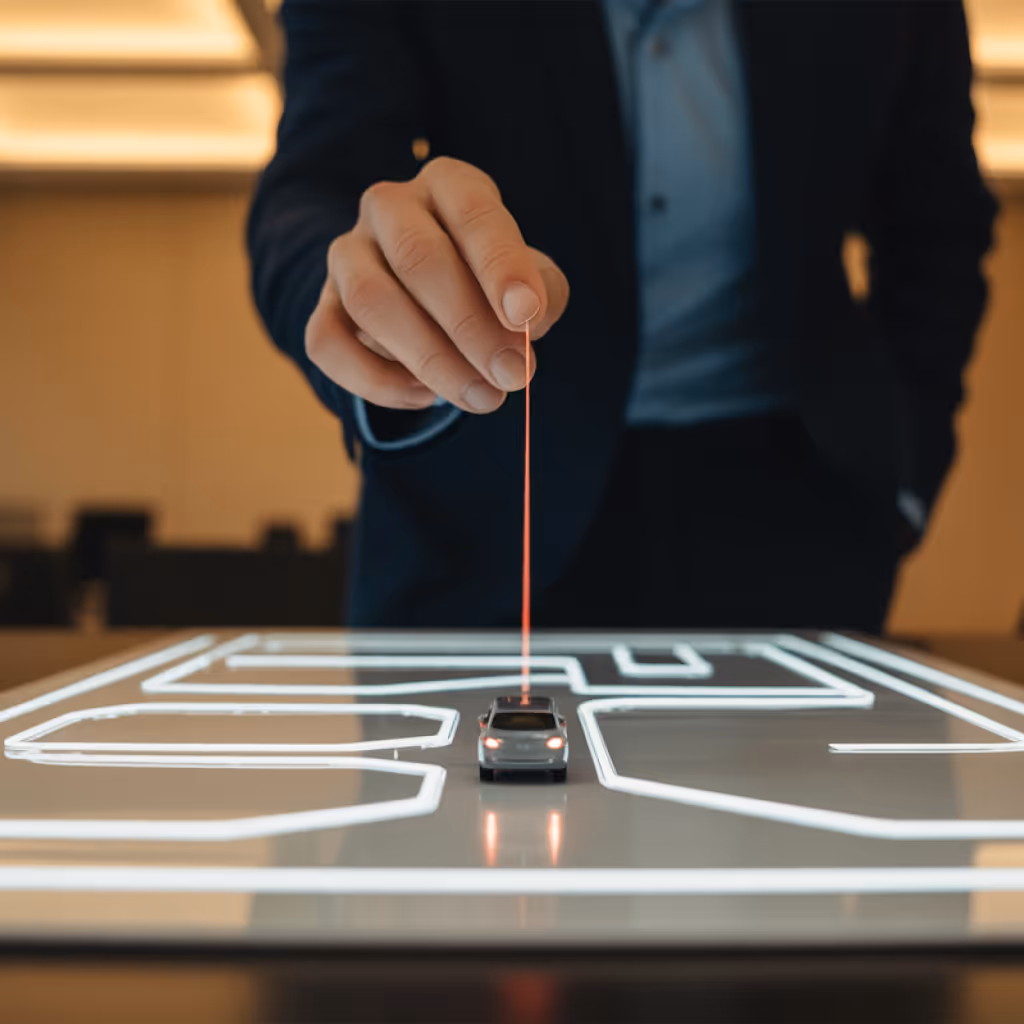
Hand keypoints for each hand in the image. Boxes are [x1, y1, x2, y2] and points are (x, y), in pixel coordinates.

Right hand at [306, 157, 569, 413]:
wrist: (430, 300)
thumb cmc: (491, 284)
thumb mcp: (531, 280)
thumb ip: (543, 295)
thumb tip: (527, 326)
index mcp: (448, 184)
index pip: (472, 212)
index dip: (500, 265)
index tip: (526, 316)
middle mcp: (390, 208)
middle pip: (418, 258)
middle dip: (470, 326)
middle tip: (512, 376)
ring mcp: (347, 255)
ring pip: (370, 301)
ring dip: (430, 359)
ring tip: (481, 397)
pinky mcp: (322, 307)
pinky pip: (329, 344)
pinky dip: (378, 382)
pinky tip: (426, 396)